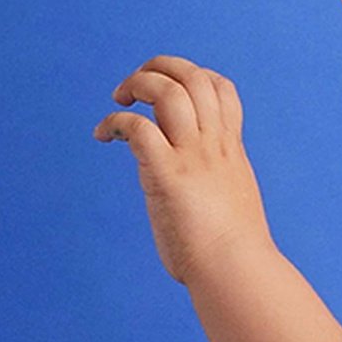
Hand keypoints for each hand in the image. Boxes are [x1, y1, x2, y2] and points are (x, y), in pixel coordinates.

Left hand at [93, 57, 272, 283]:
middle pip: (192, 77)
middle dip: (160, 67)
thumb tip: (196, 206)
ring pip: (167, 91)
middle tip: (136, 88)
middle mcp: (214, 146)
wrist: (238, 274)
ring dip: (138, 84)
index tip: (171, 93)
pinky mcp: (167, 175)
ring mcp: (193, 159)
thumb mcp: (231, 206)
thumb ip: (213, 191)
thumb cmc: (234, 258)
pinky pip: (137, 128)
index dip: (192, 76)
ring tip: (120, 100)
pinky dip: (115, 122)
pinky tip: (104, 136)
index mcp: (230, 152)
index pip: (220, 88)